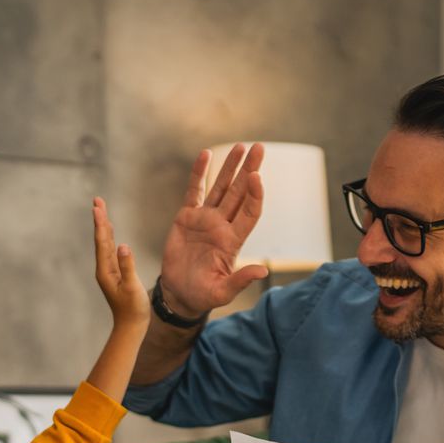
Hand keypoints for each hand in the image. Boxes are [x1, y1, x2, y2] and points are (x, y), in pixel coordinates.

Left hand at [92, 197, 147, 329]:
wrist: (131, 326)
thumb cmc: (133, 309)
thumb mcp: (132, 288)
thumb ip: (128, 267)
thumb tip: (123, 246)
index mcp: (105, 271)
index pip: (102, 242)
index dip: (100, 223)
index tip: (97, 207)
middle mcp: (104, 269)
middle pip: (101, 239)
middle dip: (100, 219)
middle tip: (97, 200)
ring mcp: (108, 271)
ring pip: (105, 243)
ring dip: (103, 226)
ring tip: (101, 210)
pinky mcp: (115, 273)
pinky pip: (110, 250)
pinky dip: (109, 237)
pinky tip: (110, 231)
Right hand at [158, 143, 269, 316]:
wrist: (180, 294)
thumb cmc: (203, 296)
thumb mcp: (222, 292)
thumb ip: (241, 280)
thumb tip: (263, 270)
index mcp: (233, 241)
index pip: (249, 212)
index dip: (255, 194)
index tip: (257, 176)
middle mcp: (222, 226)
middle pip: (239, 193)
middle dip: (249, 170)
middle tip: (259, 148)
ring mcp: (205, 219)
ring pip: (221, 187)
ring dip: (230, 167)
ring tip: (241, 147)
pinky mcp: (187, 217)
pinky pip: (194, 191)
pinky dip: (199, 173)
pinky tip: (206, 155)